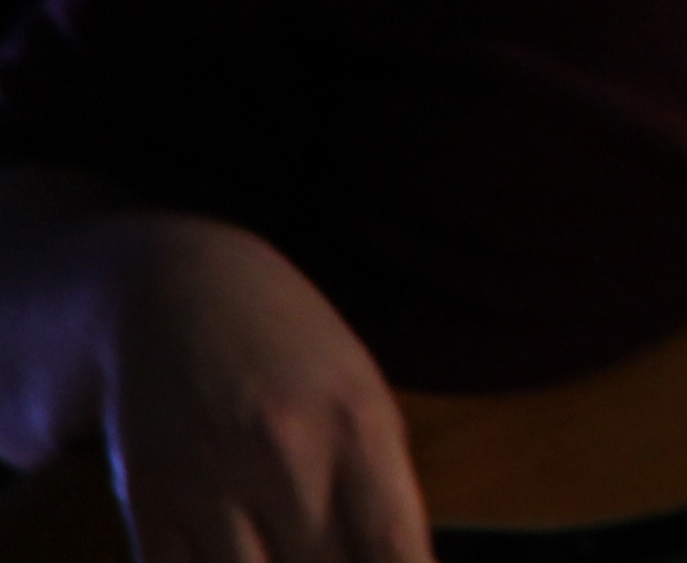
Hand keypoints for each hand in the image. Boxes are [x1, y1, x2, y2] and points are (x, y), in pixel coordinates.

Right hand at [88, 217, 426, 562]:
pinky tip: (234, 548)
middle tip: (327, 545)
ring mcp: (211, 483)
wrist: (178, 293)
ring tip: (282, 541)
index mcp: (359, 427)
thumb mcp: (362, 394)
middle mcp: (286, 456)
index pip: (394, 546)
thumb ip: (381, 484)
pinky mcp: (147, 502)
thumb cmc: (292, 350)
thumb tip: (395, 561)